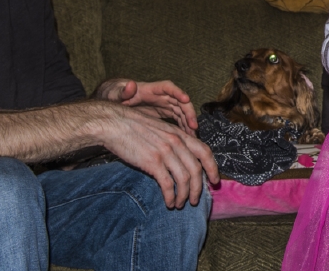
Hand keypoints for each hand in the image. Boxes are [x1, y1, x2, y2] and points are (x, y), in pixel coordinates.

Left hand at [96, 78, 197, 134]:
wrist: (115, 100)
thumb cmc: (115, 95)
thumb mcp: (115, 93)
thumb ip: (122, 91)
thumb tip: (130, 85)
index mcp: (151, 89)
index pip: (168, 87)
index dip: (178, 92)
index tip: (185, 99)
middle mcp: (161, 95)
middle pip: (180, 101)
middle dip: (188, 112)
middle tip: (193, 126)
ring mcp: (164, 104)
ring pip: (181, 111)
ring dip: (188, 122)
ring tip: (193, 135)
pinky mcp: (164, 112)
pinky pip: (178, 119)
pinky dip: (183, 127)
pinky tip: (187, 137)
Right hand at [97, 102, 219, 208]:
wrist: (114, 123)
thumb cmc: (133, 126)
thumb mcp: (159, 128)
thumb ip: (172, 140)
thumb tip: (182, 157)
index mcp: (179, 133)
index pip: (204, 151)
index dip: (212, 168)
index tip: (214, 181)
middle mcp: (176, 141)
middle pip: (197, 169)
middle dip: (199, 188)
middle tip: (195, 200)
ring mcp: (165, 151)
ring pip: (185, 179)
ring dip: (184, 195)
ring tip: (179, 204)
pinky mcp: (152, 161)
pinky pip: (168, 184)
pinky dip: (171, 197)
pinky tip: (168, 202)